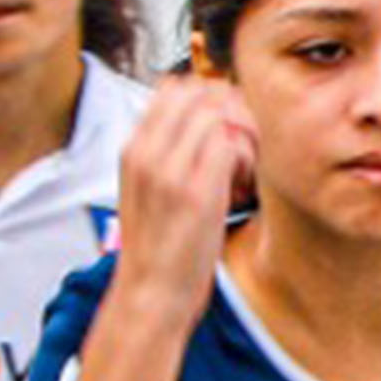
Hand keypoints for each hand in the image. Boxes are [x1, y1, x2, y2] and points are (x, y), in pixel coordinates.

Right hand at [110, 83, 254, 301]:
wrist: (150, 292)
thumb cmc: (157, 247)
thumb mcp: (146, 191)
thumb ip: (164, 153)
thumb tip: (203, 123)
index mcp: (133, 149)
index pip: (174, 88)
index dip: (207, 96)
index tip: (225, 121)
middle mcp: (148, 153)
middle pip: (199, 93)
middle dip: (230, 107)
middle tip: (243, 139)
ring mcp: (171, 170)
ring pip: (218, 114)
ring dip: (240, 132)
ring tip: (243, 166)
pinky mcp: (198, 192)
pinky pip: (232, 146)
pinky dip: (246, 158)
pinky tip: (242, 185)